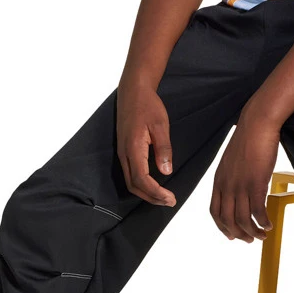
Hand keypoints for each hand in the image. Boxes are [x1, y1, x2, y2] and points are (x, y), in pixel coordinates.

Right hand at [116, 81, 175, 207]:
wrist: (133, 90)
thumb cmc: (147, 105)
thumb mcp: (160, 125)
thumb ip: (163, 149)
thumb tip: (166, 172)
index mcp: (133, 148)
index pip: (141, 180)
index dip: (156, 193)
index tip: (171, 198)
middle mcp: (124, 153)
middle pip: (134, 186)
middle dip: (151, 198)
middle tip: (170, 202)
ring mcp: (122, 152)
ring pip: (130, 182)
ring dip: (146, 193)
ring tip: (164, 197)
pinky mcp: (124, 150)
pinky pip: (130, 173)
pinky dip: (141, 185)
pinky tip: (154, 184)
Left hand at [209, 114, 279, 242]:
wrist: (256, 125)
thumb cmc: (247, 140)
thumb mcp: (232, 162)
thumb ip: (232, 177)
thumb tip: (239, 188)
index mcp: (219, 181)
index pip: (215, 212)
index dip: (222, 227)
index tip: (231, 235)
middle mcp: (227, 186)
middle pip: (228, 220)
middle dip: (238, 234)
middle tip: (249, 240)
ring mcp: (240, 186)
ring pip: (243, 219)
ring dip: (252, 232)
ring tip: (261, 236)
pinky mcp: (256, 184)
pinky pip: (258, 211)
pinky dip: (263, 222)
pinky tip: (269, 225)